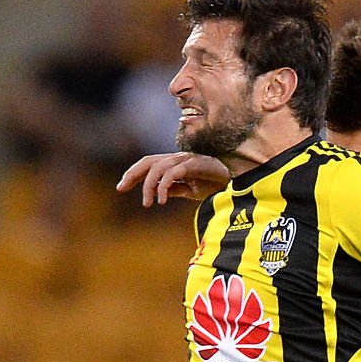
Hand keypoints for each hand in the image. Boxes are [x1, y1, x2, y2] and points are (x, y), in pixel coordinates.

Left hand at [116, 152, 230, 206]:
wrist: (239, 181)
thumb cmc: (218, 184)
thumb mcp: (192, 190)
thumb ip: (176, 189)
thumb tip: (159, 194)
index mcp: (176, 163)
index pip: (149, 164)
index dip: (133, 174)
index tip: (121, 187)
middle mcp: (179, 158)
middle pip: (149, 161)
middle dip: (133, 174)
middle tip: (121, 188)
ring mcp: (187, 160)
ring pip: (159, 168)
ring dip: (149, 186)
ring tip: (147, 203)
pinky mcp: (195, 164)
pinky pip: (173, 173)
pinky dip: (164, 186)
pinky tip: (162, 200)